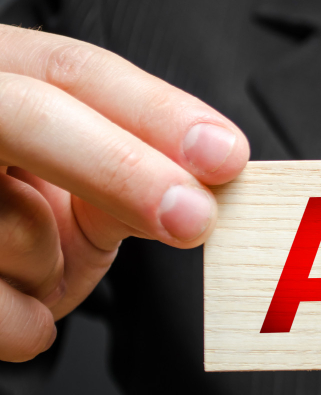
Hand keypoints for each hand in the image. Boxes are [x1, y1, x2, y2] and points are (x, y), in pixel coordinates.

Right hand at [0, 25, 248, 361]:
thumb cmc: (11, 218)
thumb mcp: (73, 189)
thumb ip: (129, 176)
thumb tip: (203, 193)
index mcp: (1, 78)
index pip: (76, 71)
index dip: (157, 112)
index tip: (224, 155)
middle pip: (30, 115)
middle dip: (121, 168)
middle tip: (194, 217)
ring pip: (11, 221)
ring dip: (50, 264)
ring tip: (33, 265)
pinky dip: (24, 323)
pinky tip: (26, 315)